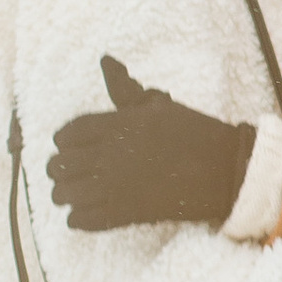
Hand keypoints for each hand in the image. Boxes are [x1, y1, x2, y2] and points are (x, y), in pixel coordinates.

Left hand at [47, 61, 257, 231]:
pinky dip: (78, 219)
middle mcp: (111, 155)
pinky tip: (82, 215)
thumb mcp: (158, 106)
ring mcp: (117, 186)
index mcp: (118, 126)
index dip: (62, 141)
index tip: (67, 146)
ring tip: (72, 195)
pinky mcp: (127, 212)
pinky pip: (85, 220)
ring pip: (66, 193)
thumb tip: (106, 61)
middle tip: (66, 173)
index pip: (69, 133)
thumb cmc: (194, 133)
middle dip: (58, 169)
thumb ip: (126, 90)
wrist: (224, 170)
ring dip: (65, 194)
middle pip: (61, 164)